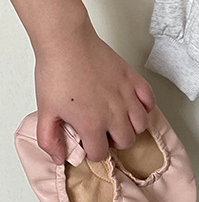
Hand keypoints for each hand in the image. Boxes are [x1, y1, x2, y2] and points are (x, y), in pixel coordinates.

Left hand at [1, 0, 154, 163]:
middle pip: (126, 141)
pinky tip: (132, 105)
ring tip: (118, 121)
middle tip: (102, 132)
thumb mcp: (44, 111)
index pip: (100, 153)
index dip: (92, 152)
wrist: (67, 43)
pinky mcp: (133, 79)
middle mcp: (114, 113)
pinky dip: (145, 107)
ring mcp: (127, 96)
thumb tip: (60, 158)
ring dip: (131, 127)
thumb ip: (49, 140)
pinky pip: (150, 101)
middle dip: (114, 142)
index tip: (86, 143)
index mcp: (92, 124)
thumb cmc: (55, 74)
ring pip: (142, 125)